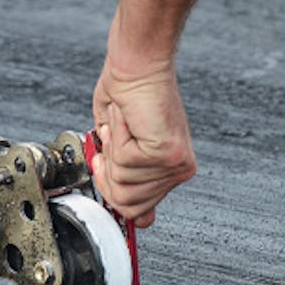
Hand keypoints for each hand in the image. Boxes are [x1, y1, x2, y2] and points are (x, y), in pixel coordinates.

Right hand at [91, 50, 196, 227]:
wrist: (136, 66)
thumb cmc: (126, 95)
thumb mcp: (119, 145)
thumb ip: (124, 179)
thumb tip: (137, 218)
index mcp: (171, 170)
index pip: (138, 211)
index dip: (112, 191)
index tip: (105, 166)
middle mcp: (178, 169)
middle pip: (128, 204)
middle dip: (108, 173)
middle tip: (114, 140)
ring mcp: (174, 164)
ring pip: (122, 184)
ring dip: (111, 151)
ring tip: (124, 127)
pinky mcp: (167, 153)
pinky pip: (123, 162)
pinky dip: (115, 138)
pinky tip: (128, 121)